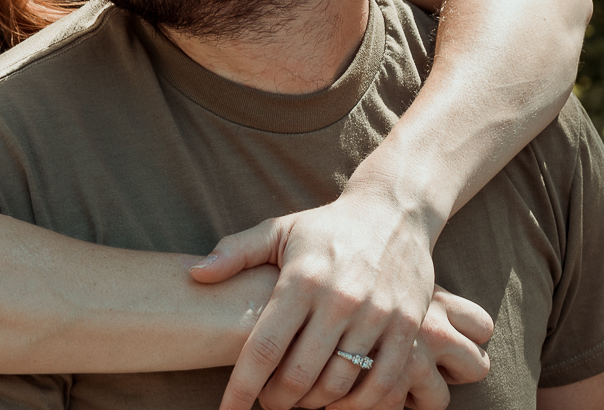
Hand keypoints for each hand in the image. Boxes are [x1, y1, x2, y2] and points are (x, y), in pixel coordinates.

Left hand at [190, 190, 489, 409]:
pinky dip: (358, 405)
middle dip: (276, 400)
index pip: (264, 347)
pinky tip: (340, 402)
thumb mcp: (279, 230)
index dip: (242, 387)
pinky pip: (383, 386)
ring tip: (300, 399)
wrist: (394, 212)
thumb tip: (195, 274)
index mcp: (303, 279)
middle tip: (268, 401)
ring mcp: (378, 316)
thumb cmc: (326, 228)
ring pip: (338, 386)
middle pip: (299, 376)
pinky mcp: (408, 329)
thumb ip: (235, 252)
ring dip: (313, 404)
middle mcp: (340, 299)